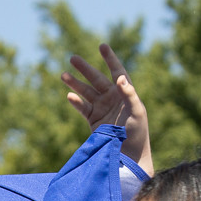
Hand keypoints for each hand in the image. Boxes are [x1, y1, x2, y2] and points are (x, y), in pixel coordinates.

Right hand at [62, 44, 152, 175]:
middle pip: (96, 79)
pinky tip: (69, 96)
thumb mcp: (137, 111)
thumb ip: (128, 94)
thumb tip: (119, 78)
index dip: (110, 58)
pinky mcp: (93, 120)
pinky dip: (76, 102)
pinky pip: (83, 107)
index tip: (102, 46)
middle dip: (85, 68)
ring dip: (75, 83)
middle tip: (72, 58)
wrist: (128, 154)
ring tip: (63, 74)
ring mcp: (102, 108)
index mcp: (125, 93)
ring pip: (86, 91)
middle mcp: (112, 98)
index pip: (117, 71)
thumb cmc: (137, 132)